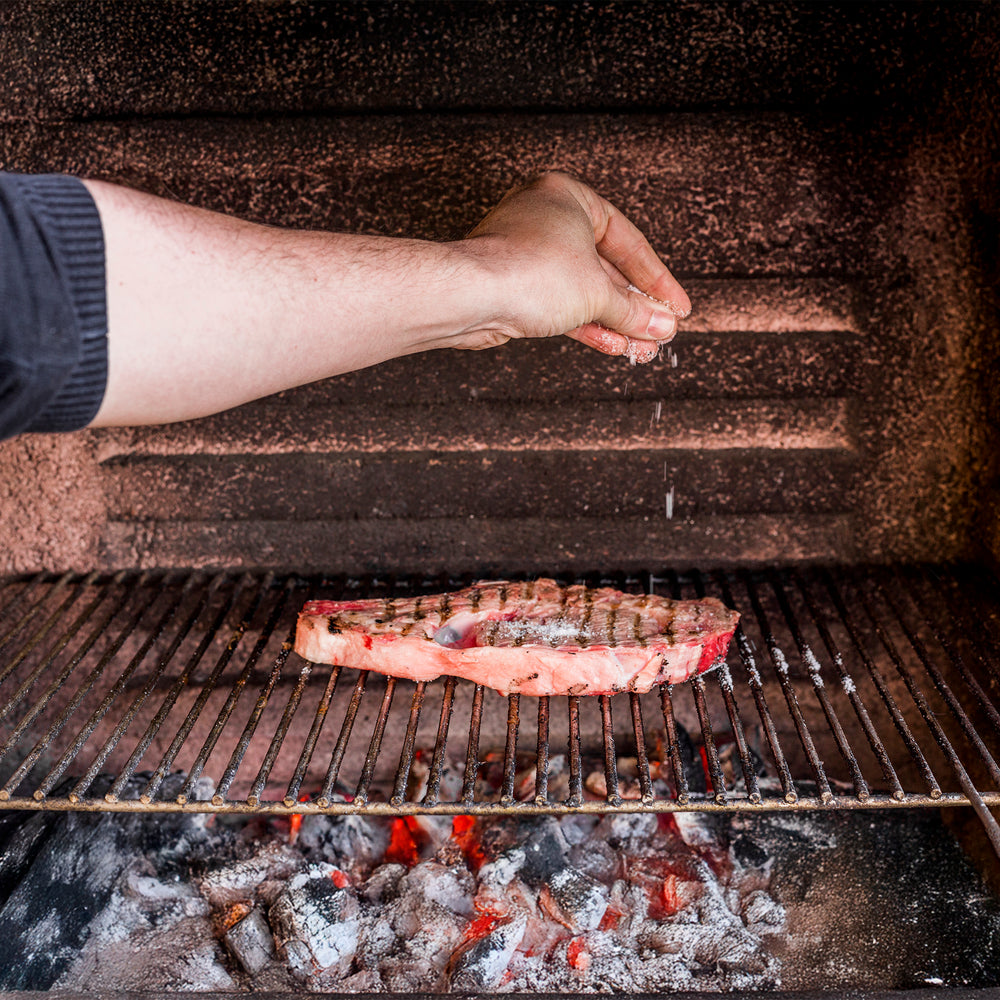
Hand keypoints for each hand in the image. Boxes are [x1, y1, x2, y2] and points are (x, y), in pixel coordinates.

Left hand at [460, 171, 689, 362]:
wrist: (471, 296)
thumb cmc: (528, 272)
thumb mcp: (597, 293)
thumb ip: (633, 310)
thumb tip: (661, 325)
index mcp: (568, 196)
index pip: (626, 240)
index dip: (656, 278)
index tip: (676, 305)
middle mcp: (545, 219)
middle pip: (603, 266)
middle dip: (633, 305)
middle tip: (660, 329)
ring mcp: (527, 253)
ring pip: (581, 290)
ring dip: (613, 320)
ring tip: (642, 345)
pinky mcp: (513, 286)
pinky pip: (559, 305)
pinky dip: (586, 325)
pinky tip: (613, 345)